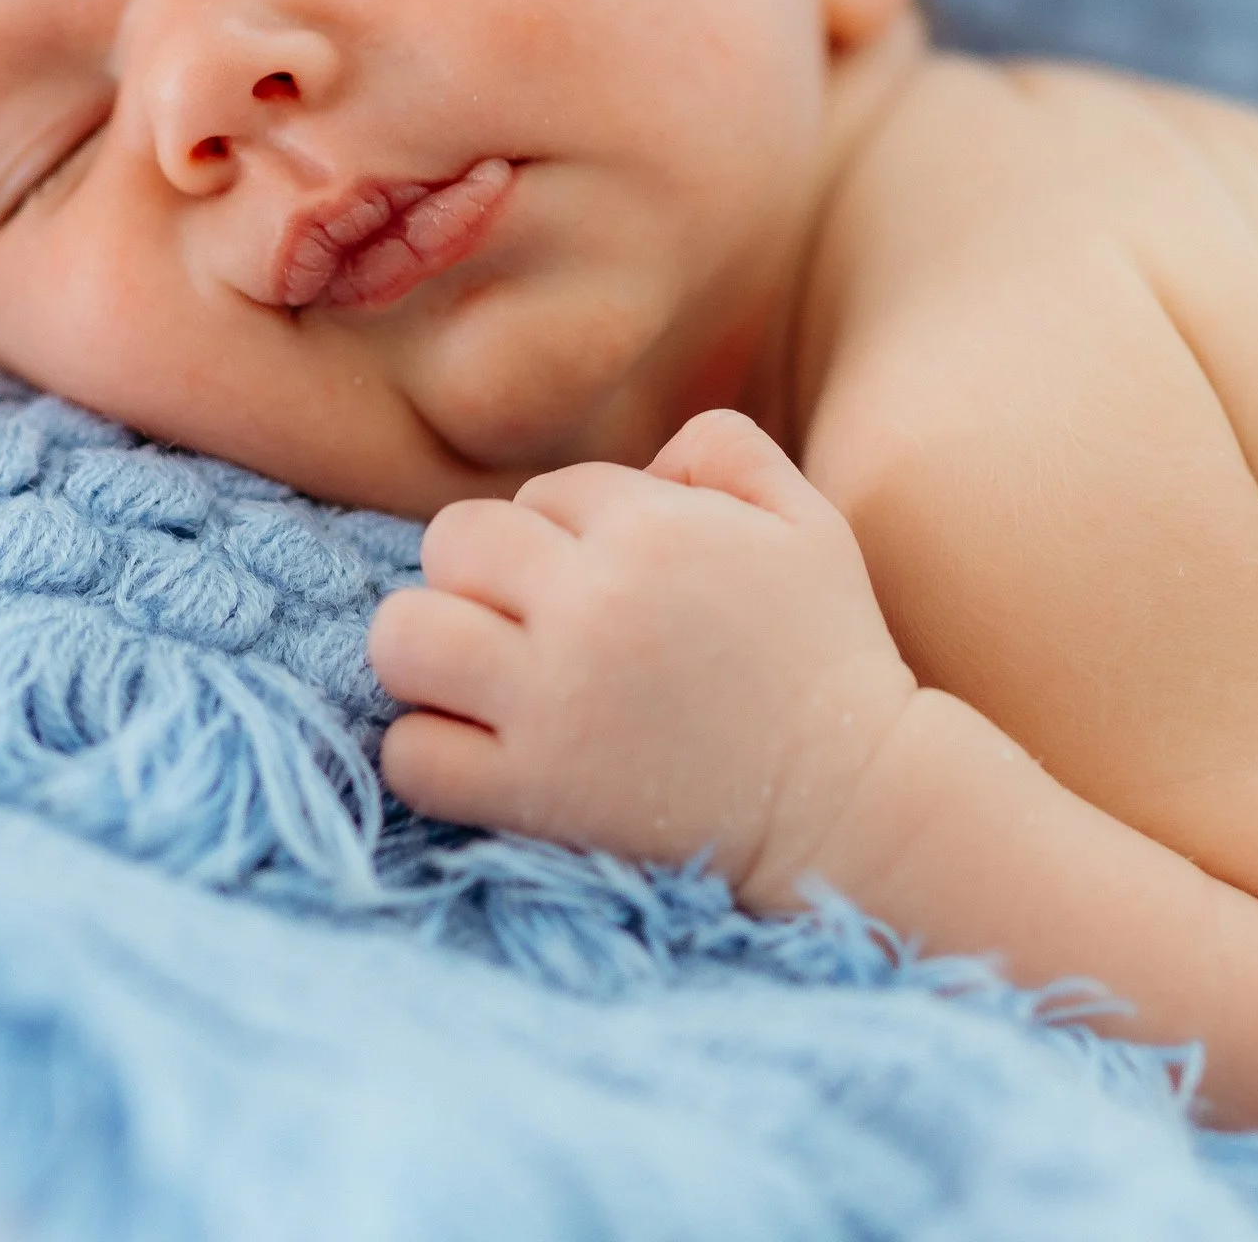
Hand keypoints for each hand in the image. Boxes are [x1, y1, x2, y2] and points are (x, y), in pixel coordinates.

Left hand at [367, 407, 917, 906]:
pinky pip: (410, 753)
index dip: (563, 533)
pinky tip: (479, 751)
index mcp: (651, 528)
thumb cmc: (828, 656)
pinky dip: (429, 752)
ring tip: (476, 674)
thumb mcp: (808, 522)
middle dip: (480, 573)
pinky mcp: (531, 794)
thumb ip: (726, 448)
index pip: (539, 493)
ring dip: (430, 649)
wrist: (853, 808)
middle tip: (525, 621)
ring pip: (404, 635)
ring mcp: (551, 703)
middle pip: (450, 543)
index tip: (607, 584)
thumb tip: (643, 456)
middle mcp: (589, 604)